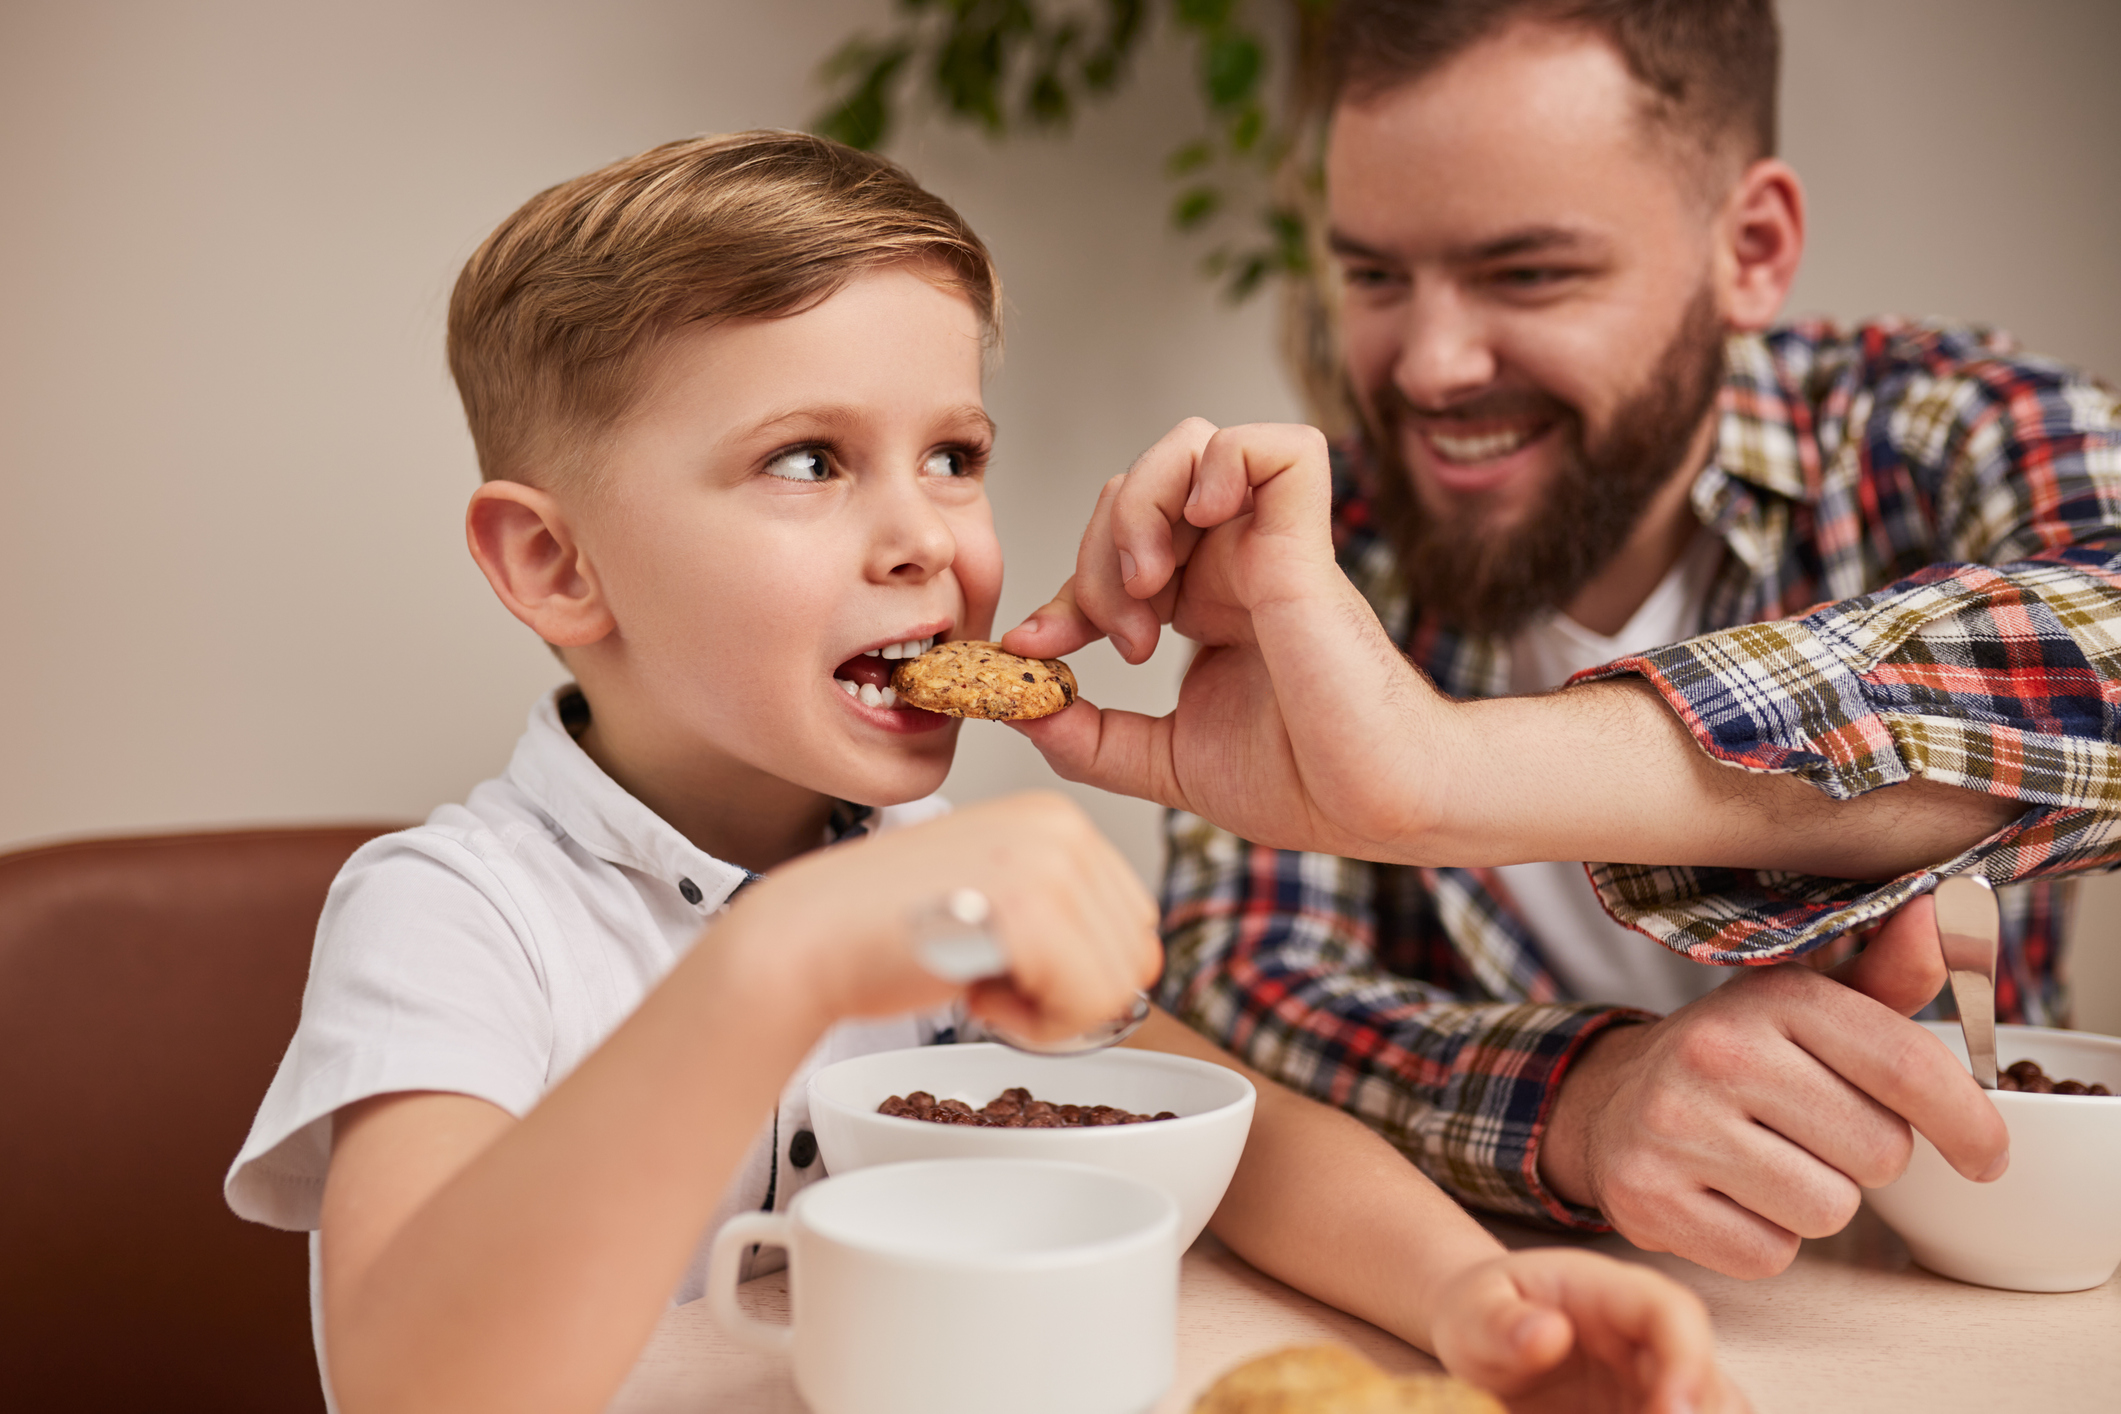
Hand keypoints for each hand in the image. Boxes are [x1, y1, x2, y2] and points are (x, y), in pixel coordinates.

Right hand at [726, 791, 1159, 1044]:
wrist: (807, 936)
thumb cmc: (888, 930)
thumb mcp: (995, 895)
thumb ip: (1067, 913)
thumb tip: (1145, 966)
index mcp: (1057, 818)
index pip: (1133, 925)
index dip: (1073, 971)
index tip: (997, 955)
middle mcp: (1061, 827)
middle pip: (1135, 957)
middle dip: (1067, 993)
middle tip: (984, 973)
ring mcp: (1049, 864)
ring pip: (1116, 988)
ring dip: (1047, 1013)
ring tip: (975, 978)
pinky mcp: (1032, 911)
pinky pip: (1084, 1008)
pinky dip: (1032, 1027)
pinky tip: (971, 989)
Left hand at [1002, 418, 1451, 859]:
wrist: (1373, 806)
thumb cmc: (1302, 783)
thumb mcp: (1163, 763)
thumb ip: (1089, 739)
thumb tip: (1019, 709)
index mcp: (1205, 604)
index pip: (1113, 551)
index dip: (1063, 591)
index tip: (1033, 645)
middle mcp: (1235, 562)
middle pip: (1134, 489)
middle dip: (1095, 558)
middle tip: (1124, 639)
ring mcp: (1272, 543)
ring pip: (1189, 446)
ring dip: (1139, 508)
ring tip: (1149, 589)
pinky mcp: (1308, 539)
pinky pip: (1275, 445)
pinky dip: (1224, 462)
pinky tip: (1204, 525)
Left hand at [1431, 1248, 1747, 1413]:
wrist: (1484, 1334)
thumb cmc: (1481, 1313)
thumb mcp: (1472, 1313)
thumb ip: (1501, 1322)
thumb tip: (1548, 1332)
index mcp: (1612, 1292)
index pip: (1674, 1314)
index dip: (1688, 1363)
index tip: (1671, 1413)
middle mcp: (1650, 1338)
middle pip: (1710, 1380)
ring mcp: (1657, 1383)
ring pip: (1715, 1412)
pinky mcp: (1648, 1413)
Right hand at [1538, 896, 2008, 1277]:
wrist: (1611, 1102)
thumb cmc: (1737, 1059)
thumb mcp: (1809, 1006)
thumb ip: (1889, 972)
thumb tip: (1946, 909)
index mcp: (1772, 998)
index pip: (1906, 1066)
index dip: (1970, 1121)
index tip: (1987, 1154)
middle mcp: (1715, 1053)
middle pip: (1880, 1153)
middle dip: (1867, 1157)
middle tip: (1817, 1134)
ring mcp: (1674, 1126)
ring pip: (1828, 1211)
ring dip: (1818, 1201)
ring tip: (1773, 1164)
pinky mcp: (1647, 1196)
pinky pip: (1770, 1253)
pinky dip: (1764, 1239)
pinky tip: (1732, 1197)